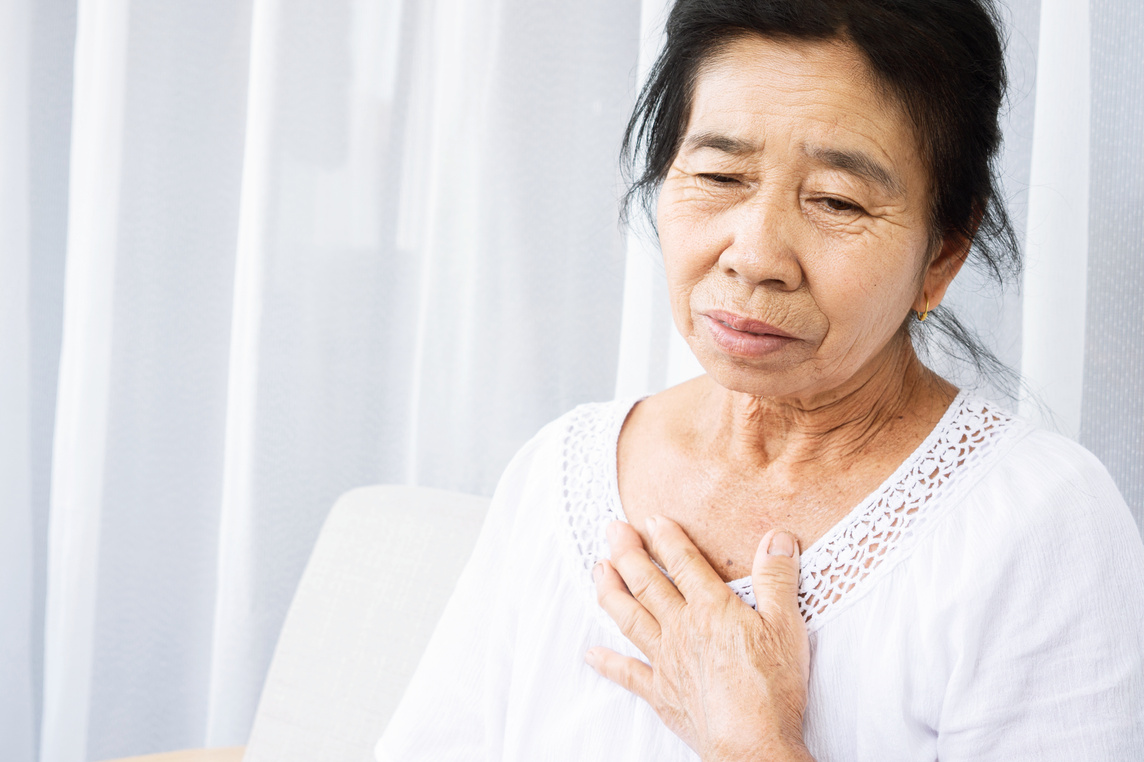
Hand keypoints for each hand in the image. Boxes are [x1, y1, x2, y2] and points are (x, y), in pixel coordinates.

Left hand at [586, 517, 812, 761]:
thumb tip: (777, 538)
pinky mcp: (662, 693)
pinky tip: (591, 654)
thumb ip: (778, 578)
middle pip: (647, 583)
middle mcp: (681, 629)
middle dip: (627, 553)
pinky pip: (629, 674)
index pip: (684, 563)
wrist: (752, 743)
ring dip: (611, 591)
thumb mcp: (787, 625)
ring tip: (597, 569)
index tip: (651, 519)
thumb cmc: (772, 686)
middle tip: (610, 529)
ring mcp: (667, 661)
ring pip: (630, 619)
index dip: (667, 538)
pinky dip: (608, 663)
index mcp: (711, 609)